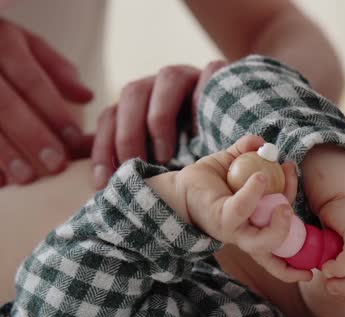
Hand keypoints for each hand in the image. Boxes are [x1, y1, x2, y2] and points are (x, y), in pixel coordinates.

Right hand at [0, 18, 92, 185]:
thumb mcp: (26, 45)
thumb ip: (56, 70)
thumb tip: (87, 96)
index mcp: (3, 41)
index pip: (32, 82)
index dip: (54, 112)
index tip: (74, 140)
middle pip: (5, 105)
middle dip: (32, 137)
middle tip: (55, 165)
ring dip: (3, 153)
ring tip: (26, 177)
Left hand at [92, 61, 225, 187]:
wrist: (231, 124)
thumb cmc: (189, 147)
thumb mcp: (152, 156)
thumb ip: (121, 154)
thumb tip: (81, 165)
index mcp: (137, 103)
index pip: (110, 116)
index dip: (102, 148)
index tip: (103, 182)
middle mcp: (158, 85)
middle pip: (132, 93)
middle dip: (129, 134)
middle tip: (136, 168)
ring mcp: (189, 76)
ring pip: (167, 79)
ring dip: (160, 118)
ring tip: (167, 155)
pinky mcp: (218, 75)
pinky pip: (209, 75)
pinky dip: (202, 97)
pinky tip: (200, 129)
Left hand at [175, 135, 311, 282]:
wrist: (176, 189)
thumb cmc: (206, 181)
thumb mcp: (231, 163)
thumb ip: (247, 150)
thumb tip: (261, 142)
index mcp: (255, 227)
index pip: (278, 249)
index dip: (293, 267)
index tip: (311, 271)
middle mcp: (246, 234)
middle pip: (275, 245)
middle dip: (290, 230)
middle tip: (289, 205)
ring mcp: (234, 231)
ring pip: (261, 241)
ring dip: (279, 225)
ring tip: (282, 200)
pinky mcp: (220, 221)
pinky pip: (242, 209)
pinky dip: (254, 192)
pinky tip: (260, 176)